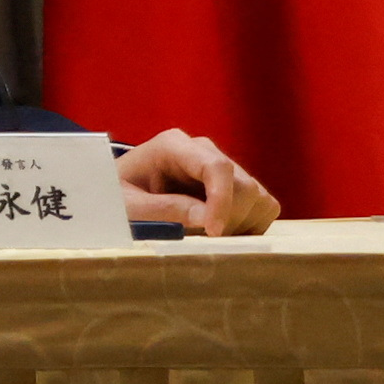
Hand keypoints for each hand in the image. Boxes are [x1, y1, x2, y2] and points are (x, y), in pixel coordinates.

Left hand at [116, 127, 277, 236]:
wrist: (123, 191)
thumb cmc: (118, 195)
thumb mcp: (130, 206)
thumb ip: (165, 210)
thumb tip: (207, 219)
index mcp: (174, 145)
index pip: (216, 167)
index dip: (222, 201)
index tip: (214, 232)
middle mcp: (204, 149)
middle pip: (244, 186)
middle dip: (229, 220)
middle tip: (200, 238)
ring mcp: (224, 165)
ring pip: (258, 198)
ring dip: (240, 225)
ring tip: (204, 234)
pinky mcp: (237, 184)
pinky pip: (264, 207)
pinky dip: (250, 226)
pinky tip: (220, 232)